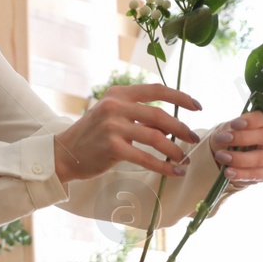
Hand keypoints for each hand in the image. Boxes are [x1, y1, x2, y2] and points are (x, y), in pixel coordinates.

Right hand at [53, 84, 201, 183]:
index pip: (156, 89)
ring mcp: (112, 126)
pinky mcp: (112, 147)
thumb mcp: (113, 115)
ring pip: (156, 137)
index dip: (180, 97)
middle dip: (182, 128)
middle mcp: (115, 106)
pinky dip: (163, 166)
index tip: (197, 107)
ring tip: (184, 159)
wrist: (64, 153)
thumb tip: (170, 122)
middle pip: (160, 115)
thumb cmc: (93, 135)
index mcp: (118, 93)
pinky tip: (173, 171)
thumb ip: (138, 114)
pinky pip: (145, 158)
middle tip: (194, 139)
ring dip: (175, 150)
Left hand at [209, 112, 262, 191]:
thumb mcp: (234, 127)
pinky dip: (242, 174)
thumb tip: (230, 132)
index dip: (251, 121)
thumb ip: (233, 128)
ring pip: (262, 158)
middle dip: (242, 138)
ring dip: (239, 158)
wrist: (236, 153)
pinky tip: (228, 172)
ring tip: (221, 157)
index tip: (233, 124)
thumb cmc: (237, 134)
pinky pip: (258, 175)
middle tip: (222, 139)